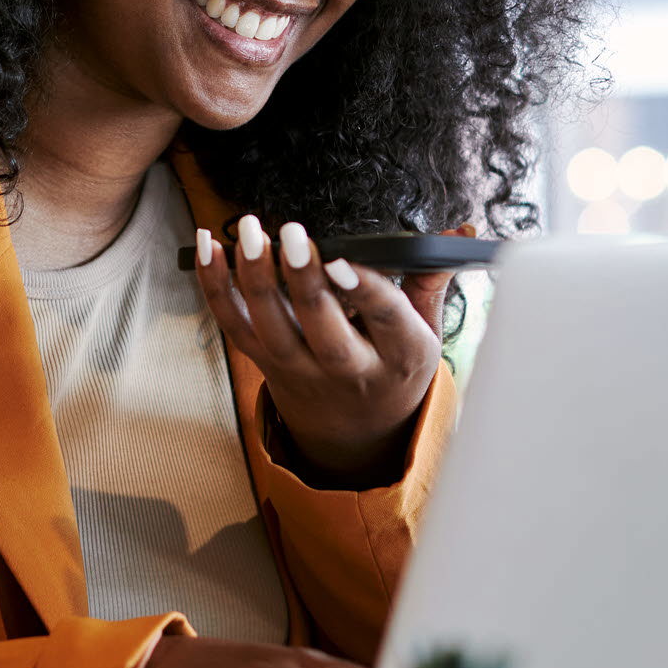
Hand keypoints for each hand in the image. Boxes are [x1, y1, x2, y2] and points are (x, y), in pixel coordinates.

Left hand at [194, 215, 444, 482]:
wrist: (358, 436)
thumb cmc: (395, 370)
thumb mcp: (425, 335)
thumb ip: (429, 281)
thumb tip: (457, 231)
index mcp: (400, 358)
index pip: (385, 321)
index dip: (364, 291)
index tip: (342, 259)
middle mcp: (348, 371)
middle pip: (322, 330)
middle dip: (305, 281)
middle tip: (294, 234)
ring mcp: (301, 371)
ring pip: (272, 328)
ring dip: (255, 277)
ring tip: (251, 232)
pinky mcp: (266, 365)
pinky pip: (235, 326)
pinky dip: (216, 287)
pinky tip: (210, 246)